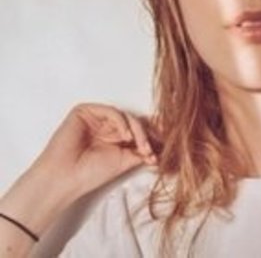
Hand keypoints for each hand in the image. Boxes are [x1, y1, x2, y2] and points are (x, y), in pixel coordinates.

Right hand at [0, 103, 157, 254]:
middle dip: (147, 134)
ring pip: (125, 116)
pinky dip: (121, 122)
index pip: (136, 129)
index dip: (152, 134)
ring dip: (137, 130)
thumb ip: (140, 151)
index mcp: (114, 136)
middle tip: (152, 149)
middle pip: (133, 121)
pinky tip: (125, 137)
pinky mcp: (85, 111)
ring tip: (142, 147)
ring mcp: (96, 117)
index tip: (167, 144)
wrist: (65, 179)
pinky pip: (111, 111)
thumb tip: (161, 148)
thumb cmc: (89, 173)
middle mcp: (106, 125)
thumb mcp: (124, 161)